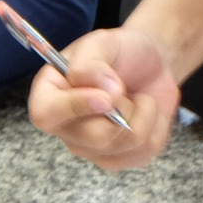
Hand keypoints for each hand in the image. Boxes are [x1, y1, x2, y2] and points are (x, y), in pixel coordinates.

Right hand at [27, 27, 177, 171]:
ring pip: (124, 144)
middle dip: (123, 108)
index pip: (46, 114)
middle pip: (96, 136)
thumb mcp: (102, 43)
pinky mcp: (121, 159)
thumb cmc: (120, 52)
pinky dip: (156, 125)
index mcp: (50, 96)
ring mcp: (92, 149)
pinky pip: (146, 150)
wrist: (151, 66)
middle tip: (124, 87)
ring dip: (143, 113)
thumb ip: (92, 64)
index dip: (74, 108)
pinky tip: (146, 112)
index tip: (105, 98)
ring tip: (136, 97)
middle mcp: (65, 128)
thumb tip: (105, 91)